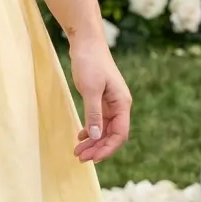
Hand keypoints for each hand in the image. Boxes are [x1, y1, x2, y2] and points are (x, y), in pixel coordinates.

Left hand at [68, 35, 131, 164]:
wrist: (85, 42)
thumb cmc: (90, 62)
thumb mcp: (91, 89)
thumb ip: (94, 113)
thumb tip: (96, 136)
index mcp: (122, 103)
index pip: (120, 134)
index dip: (107, 148)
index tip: (93, 159)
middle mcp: (119, 105)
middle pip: (112, 134)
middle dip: (98, 148)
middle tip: (80, 158)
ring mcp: (110, 102)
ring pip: (104, 129)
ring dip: (93, 141)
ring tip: (78, 151)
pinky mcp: (100, 98)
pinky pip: (98, 120)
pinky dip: (90, 130)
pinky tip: (81, 136)